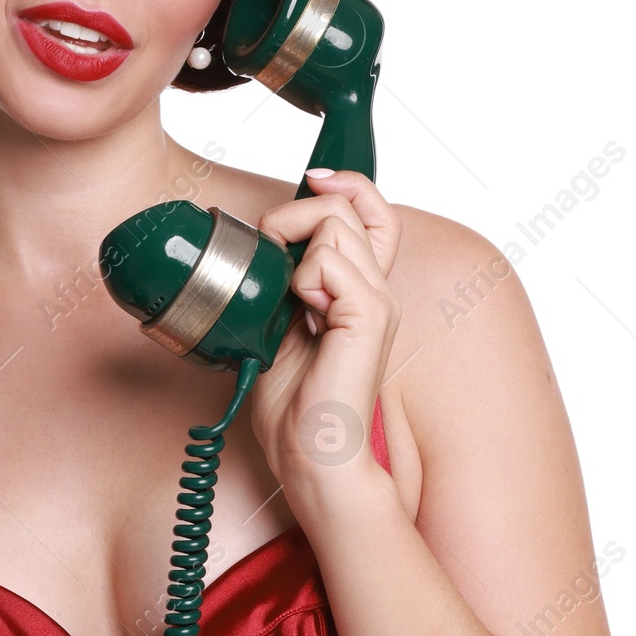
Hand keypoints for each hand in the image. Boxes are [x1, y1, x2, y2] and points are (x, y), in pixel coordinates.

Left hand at [248, 170, 414, 514]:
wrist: (311, 455)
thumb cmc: (294, 404)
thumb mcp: (277, 325)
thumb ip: (281, 284)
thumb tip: (257, 246)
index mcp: (359, 288)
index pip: (372, 210)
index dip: (345, 184)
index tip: (310, 180)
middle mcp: (376, 287)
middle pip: (345, 206)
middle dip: (292, 215)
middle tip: (271, 258)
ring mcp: (378, 300)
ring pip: (335, 223)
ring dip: (293, 249)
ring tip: (288, 300)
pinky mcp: (370, 316)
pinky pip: (329, 262)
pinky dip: (302, 281)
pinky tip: (303, 316)